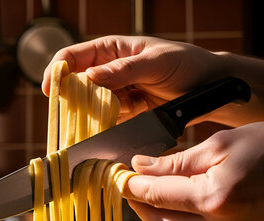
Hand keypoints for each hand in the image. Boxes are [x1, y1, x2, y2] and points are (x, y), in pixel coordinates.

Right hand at [42, 36, 229, 121]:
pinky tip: (118, 127)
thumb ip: (123, 70)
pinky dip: (109, 126)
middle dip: (75, 100)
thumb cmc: (187, 64)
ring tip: (108, 120)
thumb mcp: (155, 63)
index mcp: (111, 49)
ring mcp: (117, 93)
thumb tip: (90, 77)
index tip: (51, 92)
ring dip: (94, 116)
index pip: (73, 57)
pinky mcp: (127, 112)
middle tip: (79, 114)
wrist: (211, 89)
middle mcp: (109, 70)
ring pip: (91, 106)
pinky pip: (108, 121)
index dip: (57, 72)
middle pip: (77, 85)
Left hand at [123, 121, 263, 220]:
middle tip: (125, 182)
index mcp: (214, 198)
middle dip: (137, 203)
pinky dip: (180, 219)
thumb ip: (176, 161)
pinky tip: (176, 201)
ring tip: (146, 191)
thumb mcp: (222, 143)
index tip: (114, 172)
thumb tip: (140, 166)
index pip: (154, 195)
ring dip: (156, 214)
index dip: (129, 184)